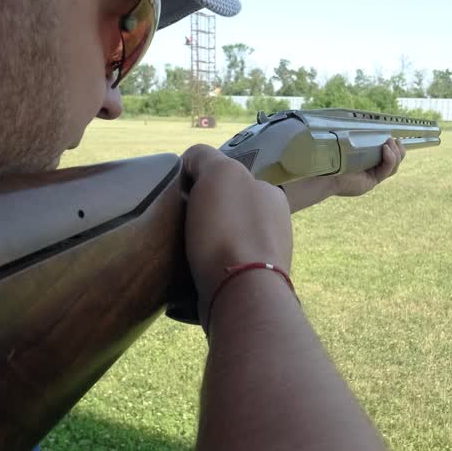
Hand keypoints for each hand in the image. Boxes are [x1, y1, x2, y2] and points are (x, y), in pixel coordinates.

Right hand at [181, 144, 292, 324]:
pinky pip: (219, 271)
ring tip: (177, 249)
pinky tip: (187, 273)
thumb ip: (205, 157)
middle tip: (176, 222)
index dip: (205, 182)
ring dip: (202, 244)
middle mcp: (275, 227)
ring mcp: (264, 262)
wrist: (240, 293)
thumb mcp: (219, 173)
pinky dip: (203, 270)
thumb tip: (191, 162)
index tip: (183, 195)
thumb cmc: (231, 227)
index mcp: (273, 197)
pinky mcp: (248, 290)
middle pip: (227, 212)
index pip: (234, 180)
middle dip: (204, 215)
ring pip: (223, 243)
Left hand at [331, 138, 405, 197]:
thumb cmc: (333, 157)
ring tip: (389, 143)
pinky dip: (389, 159)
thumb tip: (361, 119)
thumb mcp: (349, 144)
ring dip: (395, 153)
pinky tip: (385, 149)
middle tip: (394, 140)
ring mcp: (372, 177)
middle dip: (399, 150)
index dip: (395, 147)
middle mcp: (372, 170)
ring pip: (394, 167)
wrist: (325, 173)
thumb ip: (358, 137)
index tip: (392, 136)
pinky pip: (386, 171)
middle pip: (395, 162)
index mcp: (368, 161)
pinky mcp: (372, 182)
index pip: (388, 155)